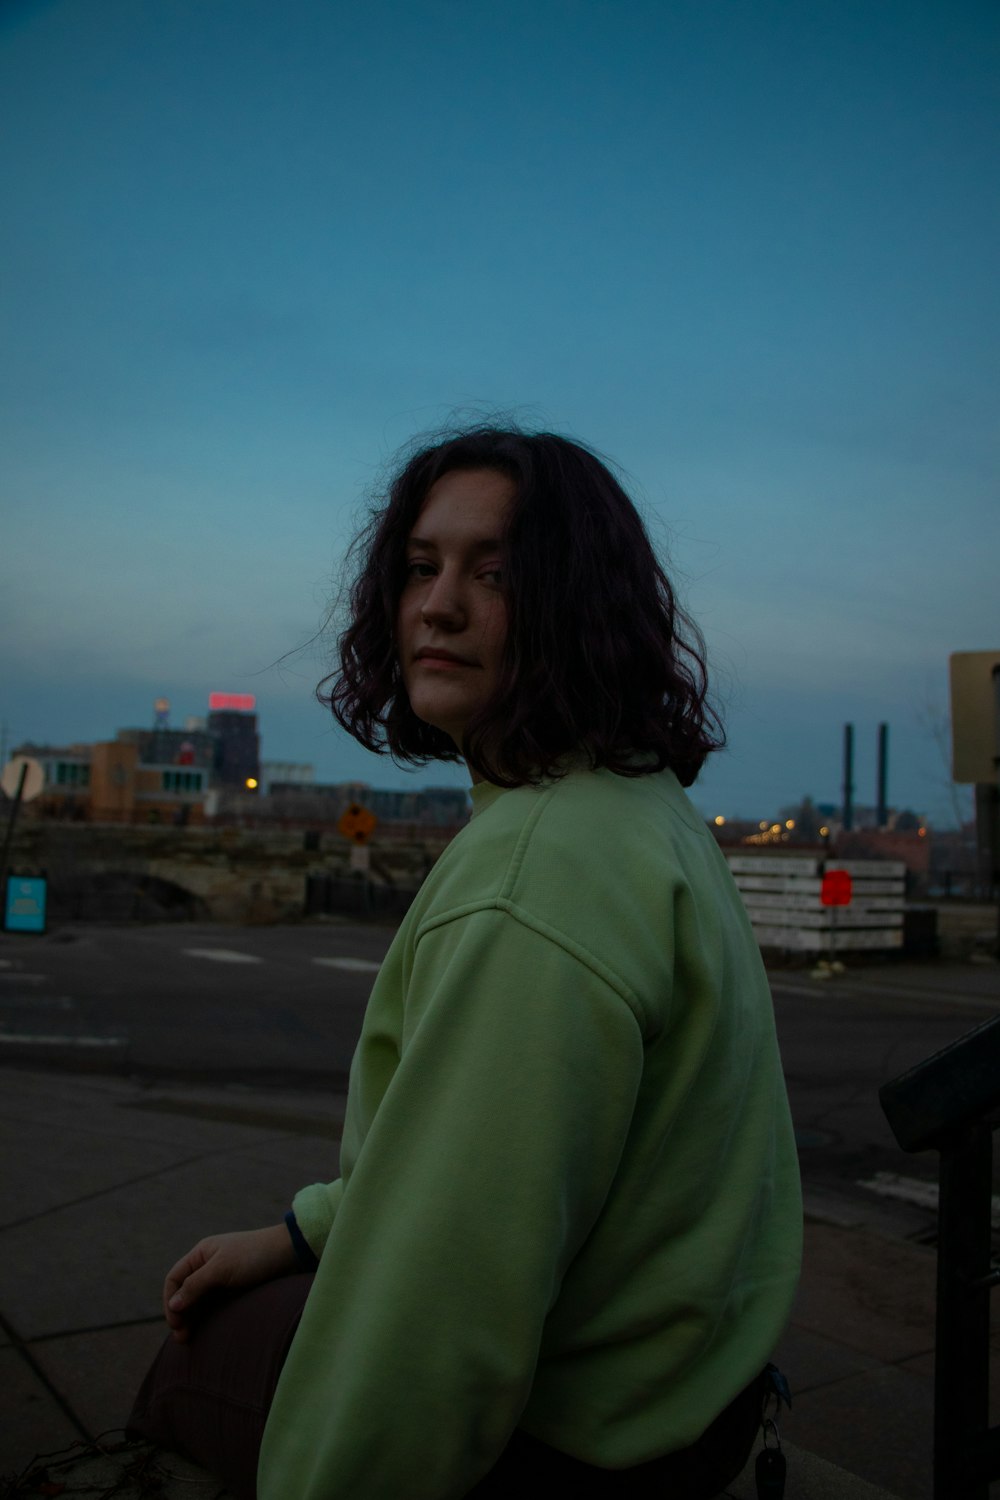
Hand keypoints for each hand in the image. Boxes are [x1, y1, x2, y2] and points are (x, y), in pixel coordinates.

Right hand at [164, 1224, 298, 1341]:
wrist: (289, 1254)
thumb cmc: (254, 1256)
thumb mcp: (221, 1269)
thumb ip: (196, 1285)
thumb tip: (174, 1305)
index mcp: (201, 1254)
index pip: (175, 1279)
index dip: (170, 1300)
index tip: (176, 1322)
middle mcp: (208, 1266)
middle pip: (185, 1293)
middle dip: (180, 1314)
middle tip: (182, 1338)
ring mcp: (221, 1279)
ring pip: (198, 1302)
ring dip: (192, 1318)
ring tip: (189, 1338)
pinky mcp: (234, 1291)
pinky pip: (213, 1306)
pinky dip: (205, 1317)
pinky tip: (204, 1330)